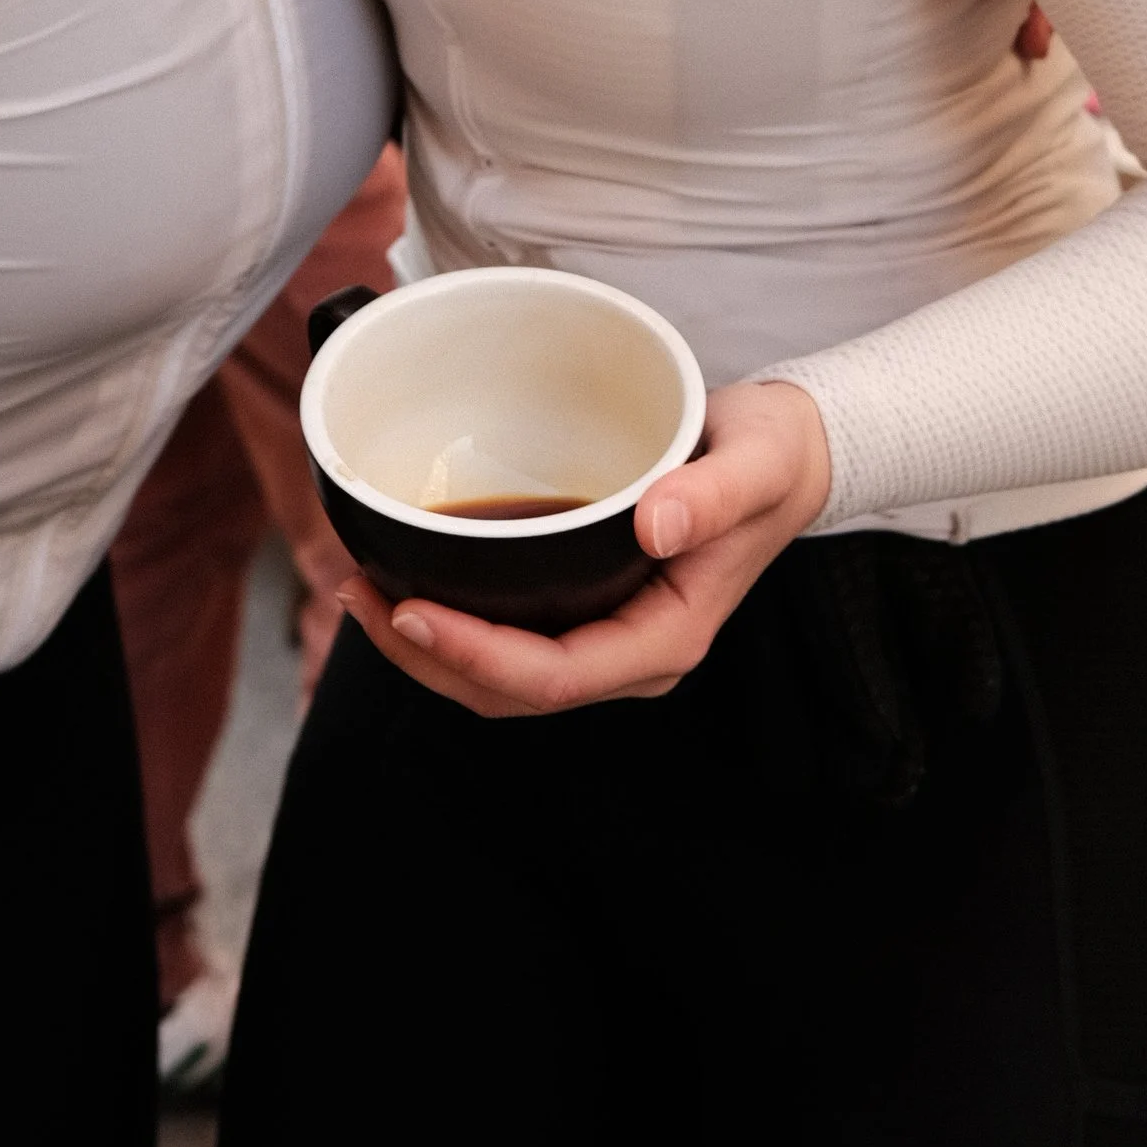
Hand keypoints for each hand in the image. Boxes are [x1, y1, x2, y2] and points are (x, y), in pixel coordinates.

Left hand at [335, 380, 832, 718]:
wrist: (791, 456)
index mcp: (667, 636)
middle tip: (355, 596)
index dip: (475, 656)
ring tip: (362, 592)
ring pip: (503, 677)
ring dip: (429, 649)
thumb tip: (654, 523)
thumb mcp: (757, 460)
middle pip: (512, 691)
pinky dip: (456, 621)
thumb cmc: (774, 457)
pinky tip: (413, 578)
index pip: (556, 675)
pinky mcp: (591, 607)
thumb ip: (712, 493)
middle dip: (428, 660)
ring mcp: (610, 636)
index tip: (409, 610)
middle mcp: (632, 652)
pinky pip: (513, 639)